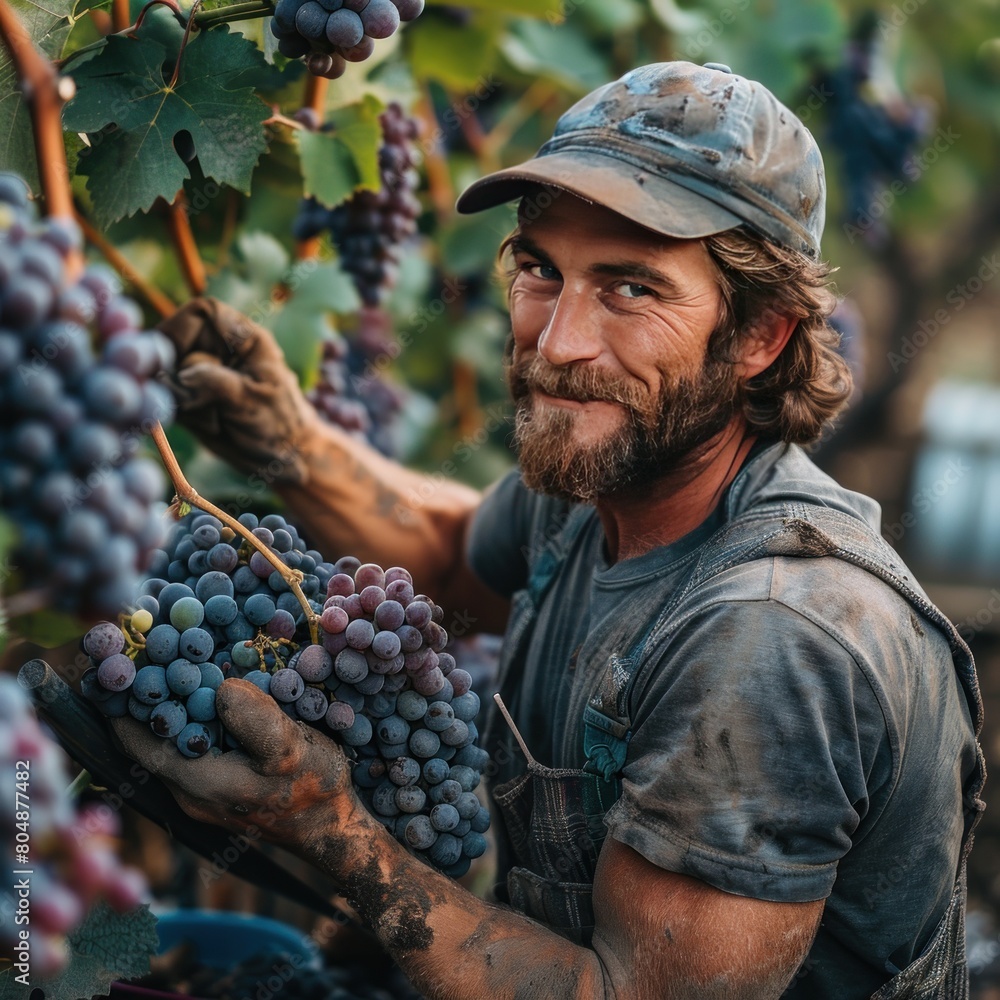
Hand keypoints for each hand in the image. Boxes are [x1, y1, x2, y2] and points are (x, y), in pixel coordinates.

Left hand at [110, 679, 357, 854]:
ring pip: (168, 738)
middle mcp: (186, 789)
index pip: (133, 739)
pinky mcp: (216, 782)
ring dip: (171, 700)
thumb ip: (254, 721)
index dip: (120, 699)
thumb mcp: (290, 750)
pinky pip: (190, 742)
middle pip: (147, 736)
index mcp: (195, 782)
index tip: (121, 657)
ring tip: (178, 658)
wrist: (330, 824)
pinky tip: (210, 689)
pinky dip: (192, 713)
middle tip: (153, 647)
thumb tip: (222, 688)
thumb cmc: (312, 788)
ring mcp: (199, 788)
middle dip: (147, 692)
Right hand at [157, 297, 321, 483]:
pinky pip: (167, 401)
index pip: (201, 312)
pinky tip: (211, 427)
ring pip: (165, 378)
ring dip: (183, 402)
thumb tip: (178, 377)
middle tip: (208, 407)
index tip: (170, 359)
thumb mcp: (252, 402)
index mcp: (242, 337)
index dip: (179, 331)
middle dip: (181, 379)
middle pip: (173, 347)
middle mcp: (217, 350)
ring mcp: (201, 374)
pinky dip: (183, 417)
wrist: (286, 458)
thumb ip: (215, 384)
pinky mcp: (190, 398)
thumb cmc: (281, 424)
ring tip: (218, 420)